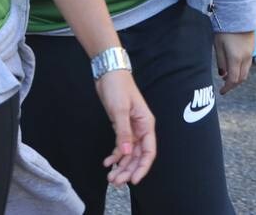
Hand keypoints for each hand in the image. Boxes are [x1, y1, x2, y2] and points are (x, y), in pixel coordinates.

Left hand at [94, 69, 155, 186]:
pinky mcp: (121, 127)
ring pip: (128, 154)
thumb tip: (125, 153)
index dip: (142, 168)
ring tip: (110, 177)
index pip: (148, 152)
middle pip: (137, 156)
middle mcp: (141, 129)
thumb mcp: (120, 110)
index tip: (133, 180)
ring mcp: (131, 129)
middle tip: (116, 182)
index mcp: (146, 125)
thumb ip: (123, 132)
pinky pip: (120, 146)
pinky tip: (107, 162)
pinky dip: (115, 156)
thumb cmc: (118, 87)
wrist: (108, 73)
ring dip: (121, 166)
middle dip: (128, 170)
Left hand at [213, 31, 253, 93]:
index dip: (227, 88)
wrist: (239, 14)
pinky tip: (233, 65)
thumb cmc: (225, 29)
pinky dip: (241, 69)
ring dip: (238, 76)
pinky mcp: (252, 48)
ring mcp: (250, 53)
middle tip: (224, 86)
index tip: (221, 92)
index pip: (233, 80)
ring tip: (227, 76)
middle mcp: (245, 58)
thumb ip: (220, 61)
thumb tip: (222, 74)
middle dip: (233, 84)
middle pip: (242, 78)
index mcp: (236, 58)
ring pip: (246, 71)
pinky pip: (248, 63)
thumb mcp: (218, 45)